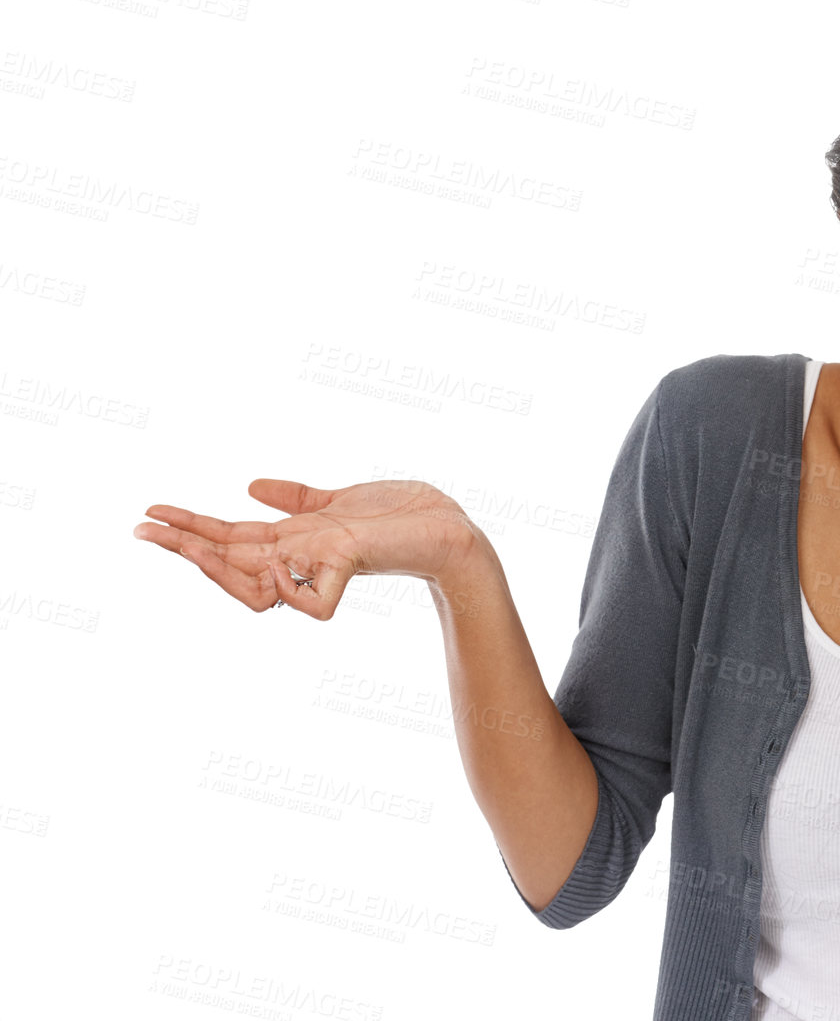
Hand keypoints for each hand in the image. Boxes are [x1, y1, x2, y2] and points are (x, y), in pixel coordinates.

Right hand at [132, 479, 480, 617]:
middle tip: (142, 527)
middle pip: (230, 563)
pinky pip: (309, 601)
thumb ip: (298, 497)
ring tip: (183, 540)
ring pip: (256, 587)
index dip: (192, 530)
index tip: (152, 514)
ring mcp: (324, 567)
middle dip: (184, 546)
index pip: (231, 541)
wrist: (449, 526)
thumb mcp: (339, 498)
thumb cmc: (402, 513)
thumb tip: (251, 485)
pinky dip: (291, 585)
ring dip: (217, 564)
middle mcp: (303, 558)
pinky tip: (284, 562)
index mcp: (296, 540)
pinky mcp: (350, 567)